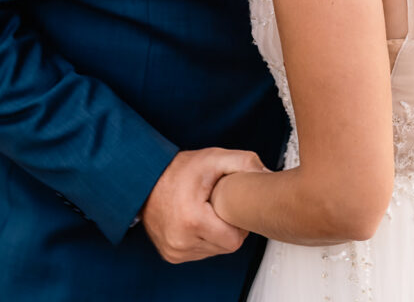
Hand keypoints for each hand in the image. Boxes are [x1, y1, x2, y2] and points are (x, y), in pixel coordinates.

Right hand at [141, 148, 264, 263]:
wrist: (146, 179)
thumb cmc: (179, 169)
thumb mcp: (214, 158)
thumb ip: (244, 163)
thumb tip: (268, 175)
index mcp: (193, 220)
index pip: (235, 239)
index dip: (239, 222)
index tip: (233, 206)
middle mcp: (181, 241)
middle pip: (225, 246)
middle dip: (228, 227)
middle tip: (220, 205)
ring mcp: (174, 250)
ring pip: (214, 251)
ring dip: (216, 234)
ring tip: (207, 211)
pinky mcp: (171, 254)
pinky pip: (200, 252)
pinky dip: (203, 238)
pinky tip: (199, 220)